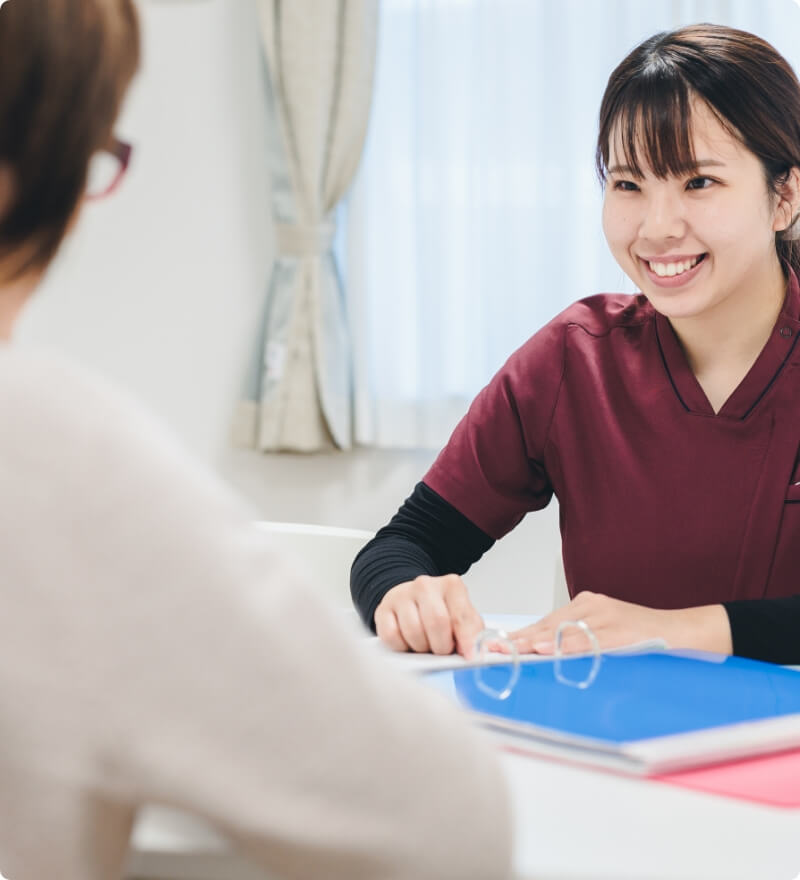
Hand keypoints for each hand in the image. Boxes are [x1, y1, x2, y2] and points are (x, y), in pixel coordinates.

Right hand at [374, 574, 483, 656]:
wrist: (410, 599)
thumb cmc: (440, 612)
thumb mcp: (462, 617)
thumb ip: (475, 633)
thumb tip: (484, 651)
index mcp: (451, 585)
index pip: (461, 616)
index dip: (467, 640)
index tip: (469, 657)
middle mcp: (426, 585)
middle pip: (437, 624)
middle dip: (441, 646)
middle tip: (442, 649)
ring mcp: (402, 595)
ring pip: (414, 632)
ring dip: (422, 648)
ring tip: (425, 644)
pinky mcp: (383, 609)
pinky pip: (392, 637)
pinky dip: (402, 647)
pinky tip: (407, 641)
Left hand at [505, 591, 732, 655]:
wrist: (689, 635)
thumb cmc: (646, 640)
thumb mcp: (607, 638)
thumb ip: (578, 645)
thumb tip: (544, 659)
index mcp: (587, 607)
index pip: (546, 623)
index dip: (522, 636)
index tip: (498, 647)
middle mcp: (594, 607)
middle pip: (550, 625)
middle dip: (523, 641)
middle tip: (496, 651)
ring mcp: (608, 617)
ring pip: (566, 631)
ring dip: (539, 644)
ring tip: (516, 652)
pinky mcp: (622, 628)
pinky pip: (591, 640)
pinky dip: (570, 647)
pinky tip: (552, 651)